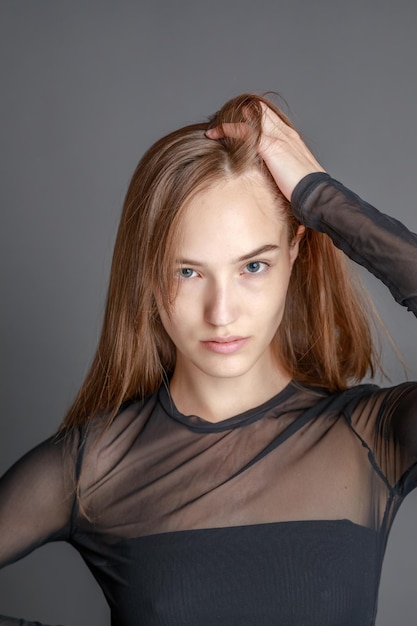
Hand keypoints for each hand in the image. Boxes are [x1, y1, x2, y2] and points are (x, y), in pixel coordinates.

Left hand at [206, 102, 325, 200]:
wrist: (316, 194)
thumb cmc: (306, 192)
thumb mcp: (291, 176)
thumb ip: (279, 170)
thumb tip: (267, 178)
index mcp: (292, 139)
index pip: (269, 119)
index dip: (251, 120)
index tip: (236, 129)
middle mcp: (286, 133)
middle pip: (260, 111)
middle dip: (239, 115)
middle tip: (220, 126)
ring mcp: (279, 138)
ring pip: (251, 117)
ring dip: (230, 122)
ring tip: (213, 130)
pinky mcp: (271, 146)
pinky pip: (245, 131)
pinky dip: (228, 129)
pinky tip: (215, 134)